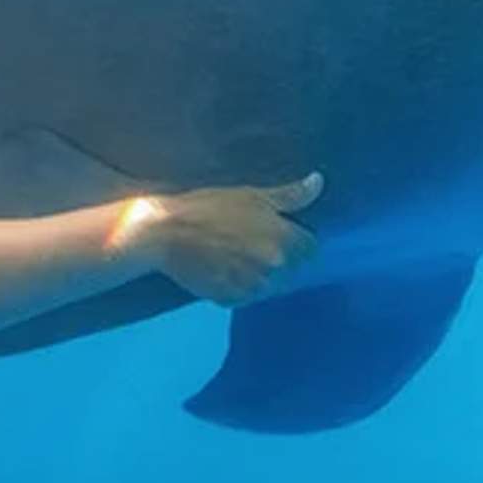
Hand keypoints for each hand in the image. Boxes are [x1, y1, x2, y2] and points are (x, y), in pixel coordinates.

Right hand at [128, 172, 321, 304]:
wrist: (164, 233)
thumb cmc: (208, 208)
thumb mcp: (251, 195)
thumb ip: (290, 195)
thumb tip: (318, 182)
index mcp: (283, 239)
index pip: (311, 249)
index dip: (298, 241)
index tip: (280, 234)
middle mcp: (273, 267)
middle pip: (292, 269)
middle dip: (279, 259)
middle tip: (252, 243)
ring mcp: (253, 287)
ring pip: (270, 286)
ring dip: (260, 275)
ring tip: (235, 256)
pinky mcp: (231, 300)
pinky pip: (247, 297)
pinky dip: (239, 287)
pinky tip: (222, 269)